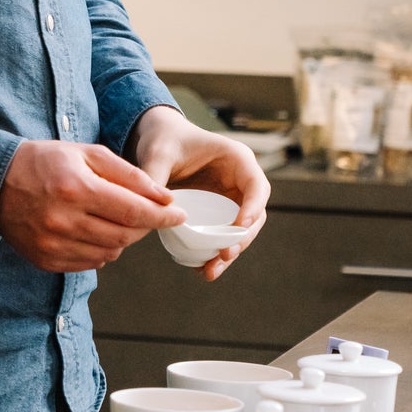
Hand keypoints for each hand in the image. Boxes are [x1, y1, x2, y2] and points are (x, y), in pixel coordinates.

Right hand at [0, 138, 180, 272]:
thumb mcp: (87, 153)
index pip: (134, 211)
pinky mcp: (45, 260)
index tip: (178, 214)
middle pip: (125, 236)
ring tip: (118, 220)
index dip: (162, 215)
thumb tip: (165, 197)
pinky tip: (95, 232)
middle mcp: (64, 221)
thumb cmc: (46, 161)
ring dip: (124, 239)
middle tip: (150, 215)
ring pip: (110, 253)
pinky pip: (89, 263)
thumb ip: (129, 174)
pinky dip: (102, 250)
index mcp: (77, 189)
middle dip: (145, 227)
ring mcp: (53, 244)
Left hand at [126, 106, 269, 280]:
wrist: (160, 143)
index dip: (253, 207)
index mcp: (237, 159)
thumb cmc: (164, 140)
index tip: (240, 226)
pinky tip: (201, 269)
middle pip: (254, 215)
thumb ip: (154, 174)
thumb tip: (155, 208)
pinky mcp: (218, 214)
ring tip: (210, 271)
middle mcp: (240, 181)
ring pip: (240, 231)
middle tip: (224, 255)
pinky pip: (222, 236)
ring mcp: (231, 199)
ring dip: (229, 252)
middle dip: (241, 238)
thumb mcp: (158, 153)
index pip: (257, 186)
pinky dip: (214, 253)